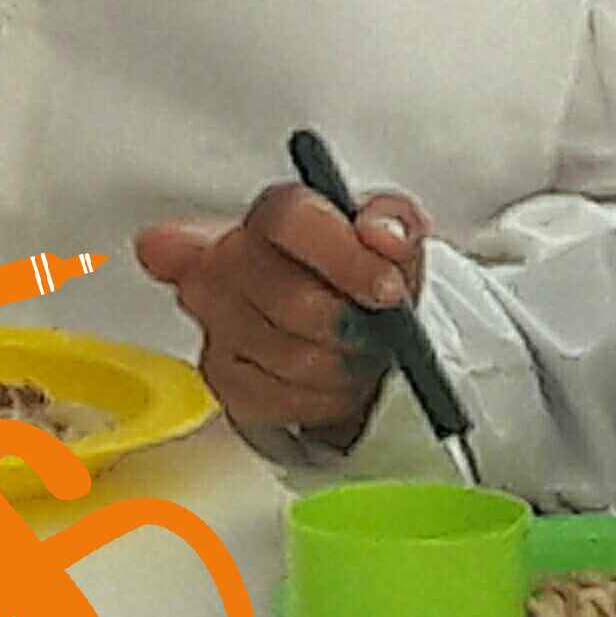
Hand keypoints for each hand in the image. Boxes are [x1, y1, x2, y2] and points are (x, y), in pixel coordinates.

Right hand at [132, 181, 430, 448]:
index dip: (345, 258)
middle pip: (294, 301)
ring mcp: (218, 321)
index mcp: (273, 215)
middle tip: (380, 331)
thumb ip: (397, 222)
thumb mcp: (394, 235)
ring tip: (357, 354)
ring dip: (343, 367)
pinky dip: (323, 401)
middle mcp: (230, 261)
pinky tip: (332, 381)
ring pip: (292, 359)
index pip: (292, 222)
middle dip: (352, 327)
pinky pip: (281, 401)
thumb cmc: (360, 277)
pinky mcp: (222, 377)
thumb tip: (384, 235)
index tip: (389, 289)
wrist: (338, 325)